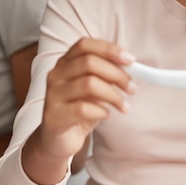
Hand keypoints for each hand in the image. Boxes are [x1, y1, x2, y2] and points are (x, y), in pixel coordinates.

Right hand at [23, 38, 134, 183]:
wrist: (58, 139)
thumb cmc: (79, 109)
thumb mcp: (94, 89)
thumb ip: (106, 75)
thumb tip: (130, 67)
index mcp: (65, 62)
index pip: (85, 45)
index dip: (109, 49)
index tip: (130, 60)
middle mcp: (56, 75)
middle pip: (89, 62)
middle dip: (117, 74)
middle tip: (132, 88)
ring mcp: (53, 95)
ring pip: (89, 84)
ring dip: (113, 95)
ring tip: (123, 106)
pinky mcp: (54, 116)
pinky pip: (83, 109)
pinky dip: (101, 111)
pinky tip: (106, 115)